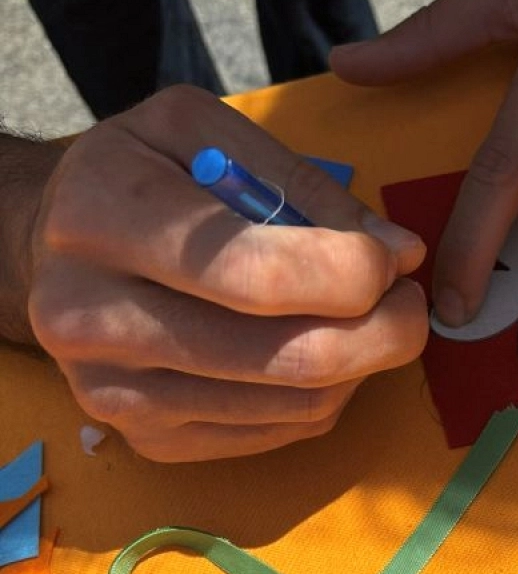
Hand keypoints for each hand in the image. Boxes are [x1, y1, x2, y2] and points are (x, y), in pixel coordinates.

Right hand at [11, 86, 427, 461]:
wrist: (52, 254)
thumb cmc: (139, 180)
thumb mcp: (199, 133)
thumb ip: (301, 182)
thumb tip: (399, 251)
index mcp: (102, 219)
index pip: (262, 276)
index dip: (357, 273)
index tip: (392, 259)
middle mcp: (94, 319)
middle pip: (292, 358)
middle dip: (386, 332)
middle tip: (409, 303)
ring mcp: (118, 395)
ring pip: (299, 405)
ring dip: (364, 365)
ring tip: (369, 321)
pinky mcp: (149, 441)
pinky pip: (281, 434)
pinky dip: (328, 396)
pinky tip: (325, 355)